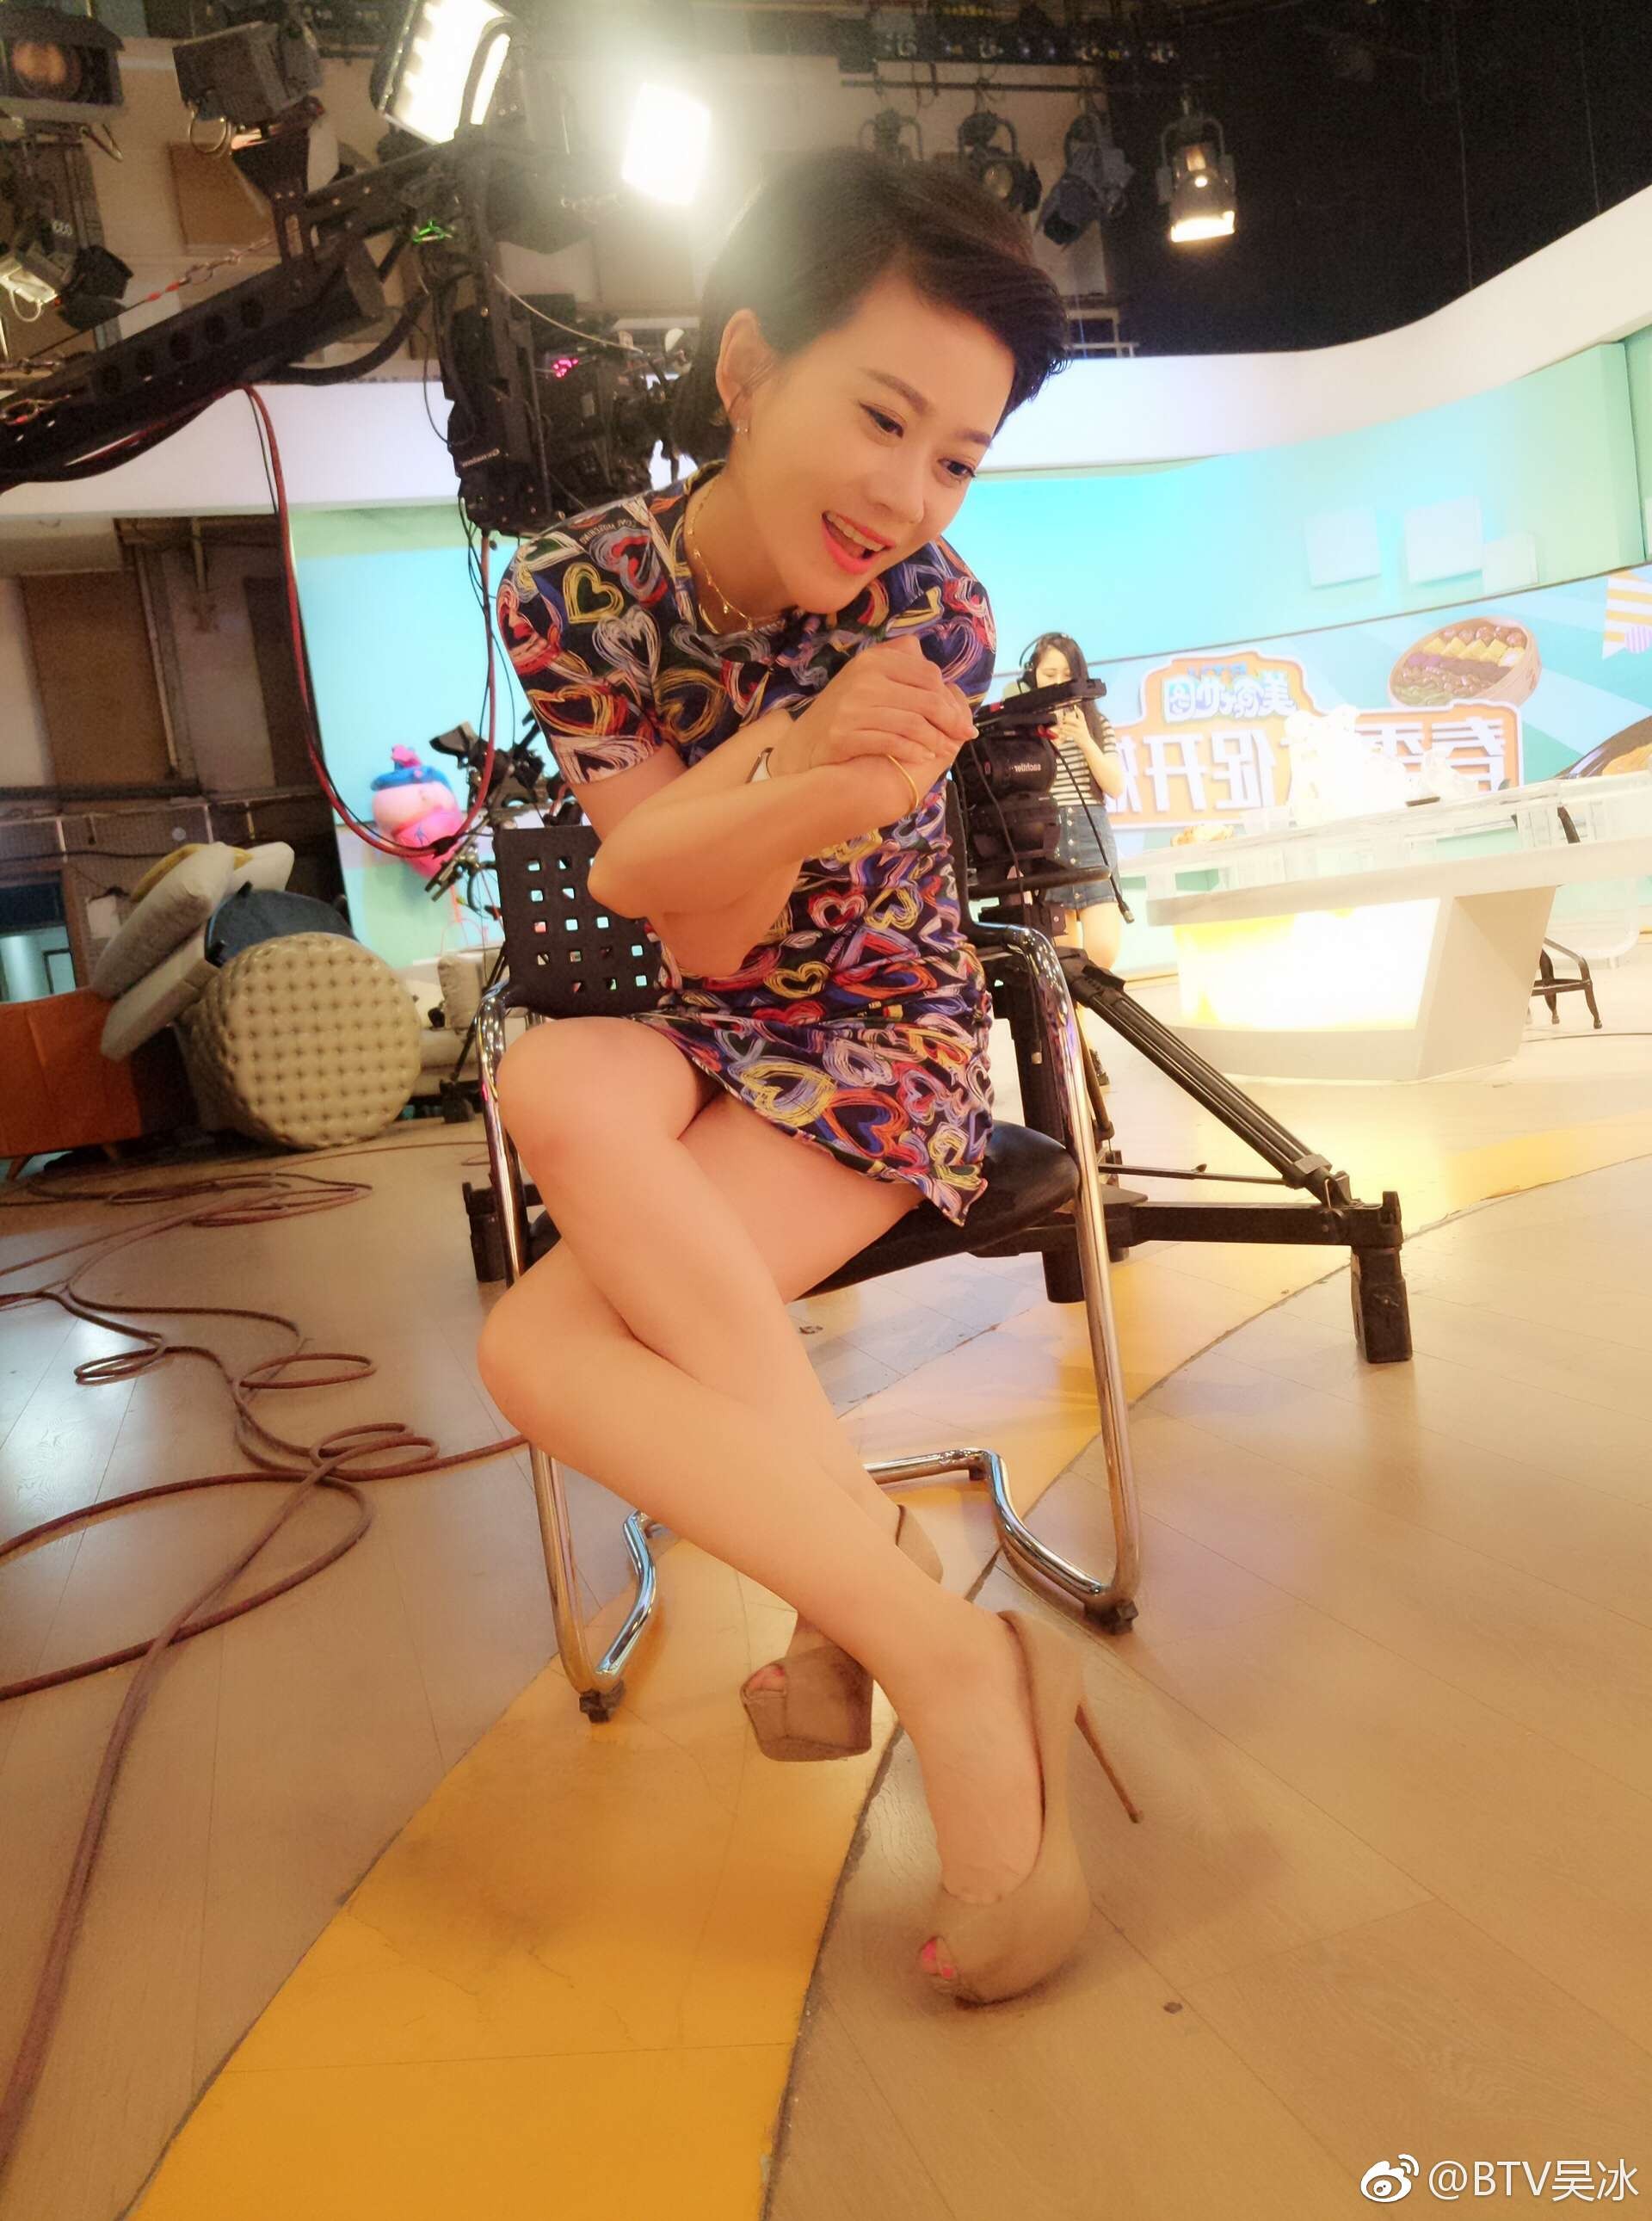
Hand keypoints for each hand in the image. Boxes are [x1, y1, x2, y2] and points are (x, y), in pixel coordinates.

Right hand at [773, 636, 974, 790]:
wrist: (801, 745)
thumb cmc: (844, 712)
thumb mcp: (866, 678)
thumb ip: (897, 667)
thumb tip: (934, 667)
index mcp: (874, 660)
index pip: (928, 674)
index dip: (949, 697)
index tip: (960, 716)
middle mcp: (864, 679)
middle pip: (925, 698)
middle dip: (950, 720)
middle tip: (964, 735)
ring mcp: (852, 708)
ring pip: (912, 722)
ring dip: (935, 739)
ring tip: (944, 749)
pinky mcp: (844, 736)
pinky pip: (891, 742)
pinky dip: (912, 751)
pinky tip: (922, 757)